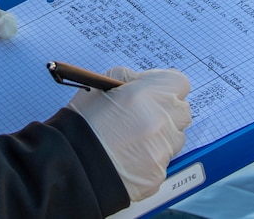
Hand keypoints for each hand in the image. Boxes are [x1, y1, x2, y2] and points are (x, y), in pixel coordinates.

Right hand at [66, 66, 190, 201]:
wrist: (71, 165)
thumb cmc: (82, 124)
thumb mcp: (100, 85)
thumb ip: (130, 78)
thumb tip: (145, 81)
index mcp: (147, 94)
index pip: (179, 83)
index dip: (167, 86)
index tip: (158, 91)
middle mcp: (159, 121)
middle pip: (182, 111)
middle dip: (167, 111)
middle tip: (146, 116)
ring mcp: (161, 150)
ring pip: (175, 138)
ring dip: (161, 136)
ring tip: (134, 140)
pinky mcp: (158, 174)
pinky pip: (163, 162)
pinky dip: (151, 159)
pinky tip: (130, 157)